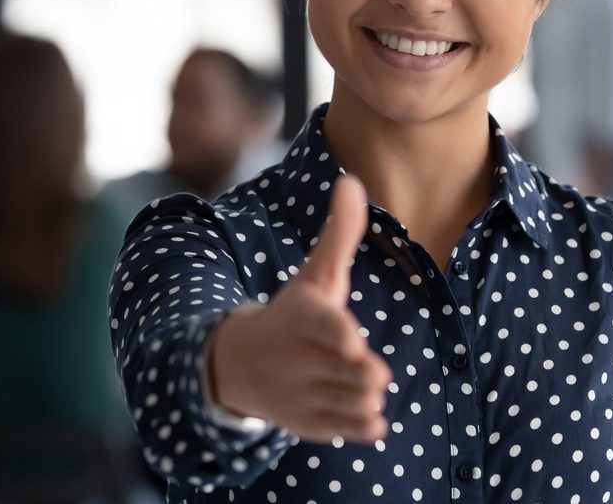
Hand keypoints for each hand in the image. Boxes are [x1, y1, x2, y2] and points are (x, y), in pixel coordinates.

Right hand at [210, 176, 391, 442]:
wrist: (239, 363)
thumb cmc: (292, 312)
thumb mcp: (314, 274)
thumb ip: (340, 234)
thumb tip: (352, 181)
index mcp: (301, 317)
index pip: (323, 326)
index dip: (340, 336)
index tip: (355, 346)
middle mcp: (297, 357)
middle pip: (345, 370)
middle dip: (363, 374)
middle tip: (373, 373)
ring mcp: (300, 393)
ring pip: (347, 400)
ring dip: (364, 398)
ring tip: (370, 388)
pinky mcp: (306, 422)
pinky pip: (340, 429)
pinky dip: (359, 427)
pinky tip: (374, 420)